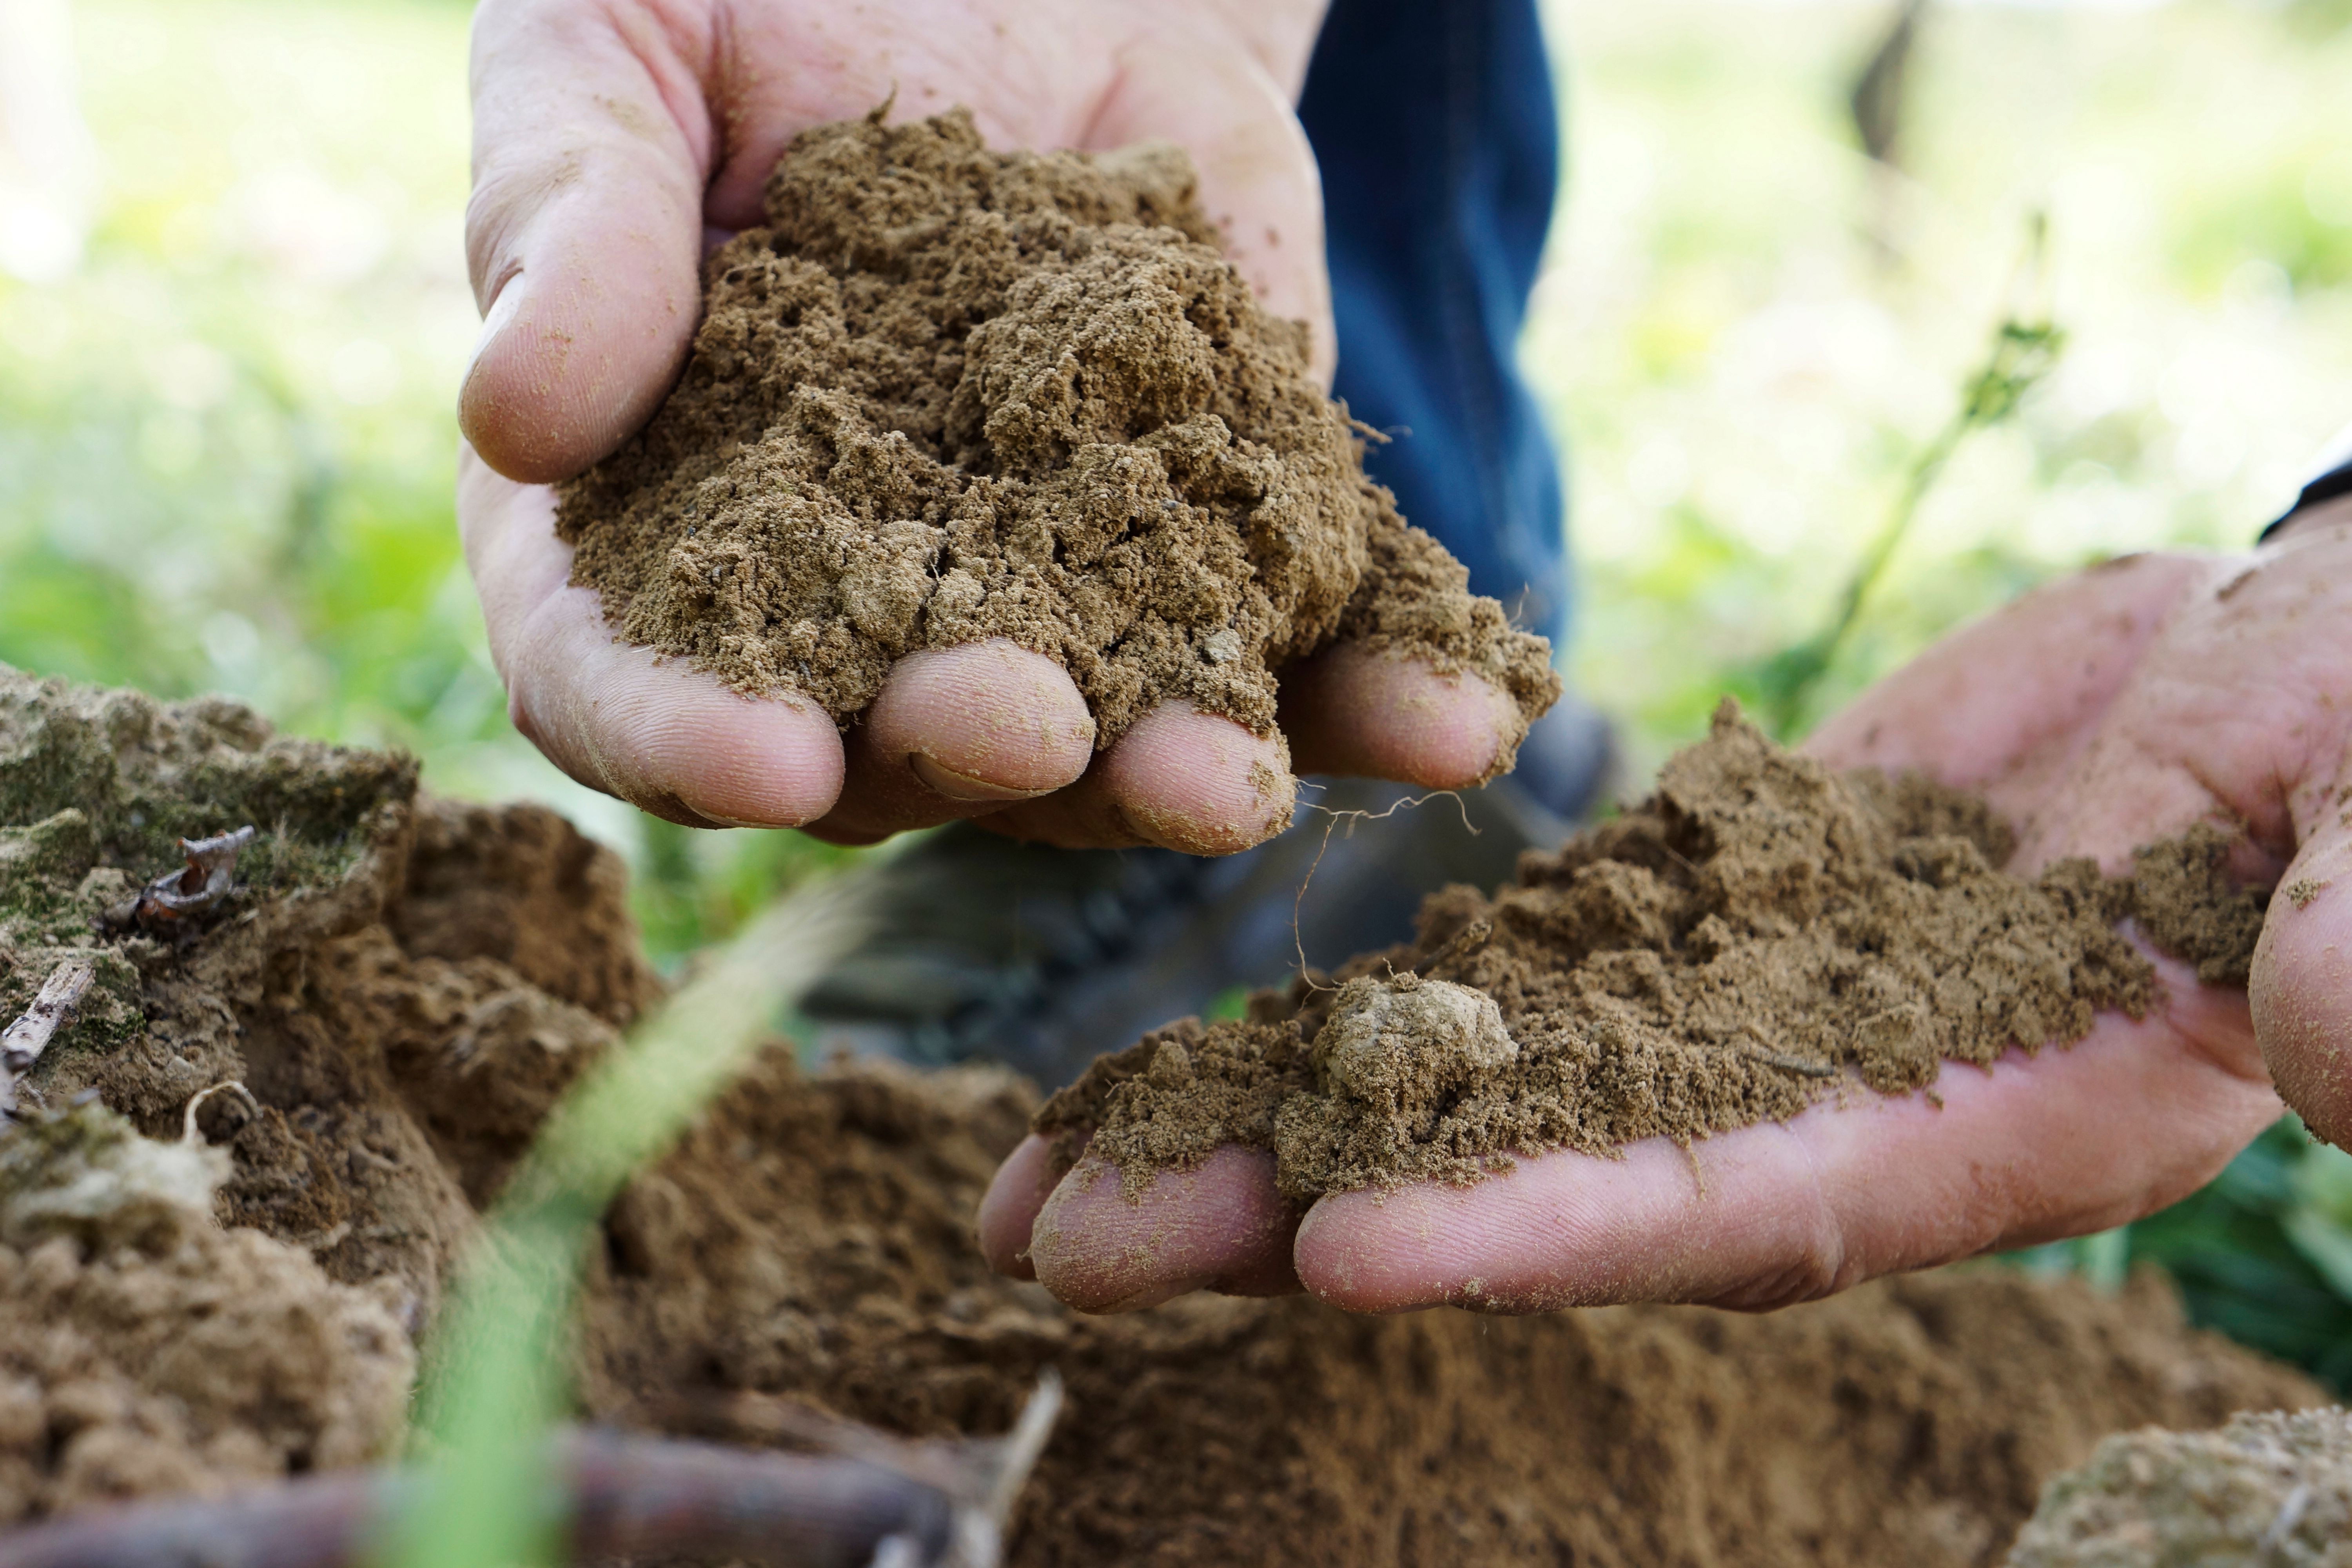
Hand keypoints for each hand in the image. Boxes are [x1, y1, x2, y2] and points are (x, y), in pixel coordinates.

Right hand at [460, 0, 1524, 847]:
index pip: (627, 677)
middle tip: (1016, 723)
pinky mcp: (1232, 525)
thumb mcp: (613, 49)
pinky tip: (1459, 725)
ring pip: (1114, 735)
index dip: (680, 733)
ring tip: (1232, 784)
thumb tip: (518, 415)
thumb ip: (568, 221)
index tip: (759, 758)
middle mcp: (862, 597)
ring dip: (1174, 771)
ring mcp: (1061, 581)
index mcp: (666, 516)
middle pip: (889, 742)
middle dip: (959, 750)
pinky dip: (1382, 687)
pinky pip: (1311, 638)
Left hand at [979, 503, 2351, 1312]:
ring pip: (1473, 1097)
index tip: (1353, 1254)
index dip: (1560, 1231)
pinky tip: (1183, 1039)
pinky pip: (1493, 981)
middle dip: (1314, 1221)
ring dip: (1267, 1132)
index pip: (1757, 1201)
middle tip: (1074, 1248)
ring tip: (1049, 1175)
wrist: (2279, 659)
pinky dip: (1343, 1019)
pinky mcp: (1687, 917)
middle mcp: (1837, 1109)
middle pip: (1550, 1186)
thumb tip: (2328, 1037)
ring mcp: (1742, 1022)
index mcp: (2007, 1121)